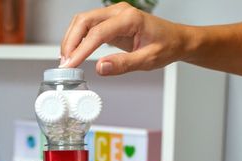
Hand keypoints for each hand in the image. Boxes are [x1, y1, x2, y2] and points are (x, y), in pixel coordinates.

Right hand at [60, 3, 193, 75]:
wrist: (176, 39)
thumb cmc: (167, 46)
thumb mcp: (148, 60)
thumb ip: (123, 64)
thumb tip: (100, 67)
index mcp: (130, 19)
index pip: (98, 33)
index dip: (81, 50)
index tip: (70, 64)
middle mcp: (119, 12)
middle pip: (84, 21)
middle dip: (70, 41)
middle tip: (65, 63)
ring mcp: (114, 14)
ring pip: (83, 21)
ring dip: (71, 39)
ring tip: (67, 60)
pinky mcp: (111, 21)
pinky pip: (89, 26)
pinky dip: (79, 38)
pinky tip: (75, 53)